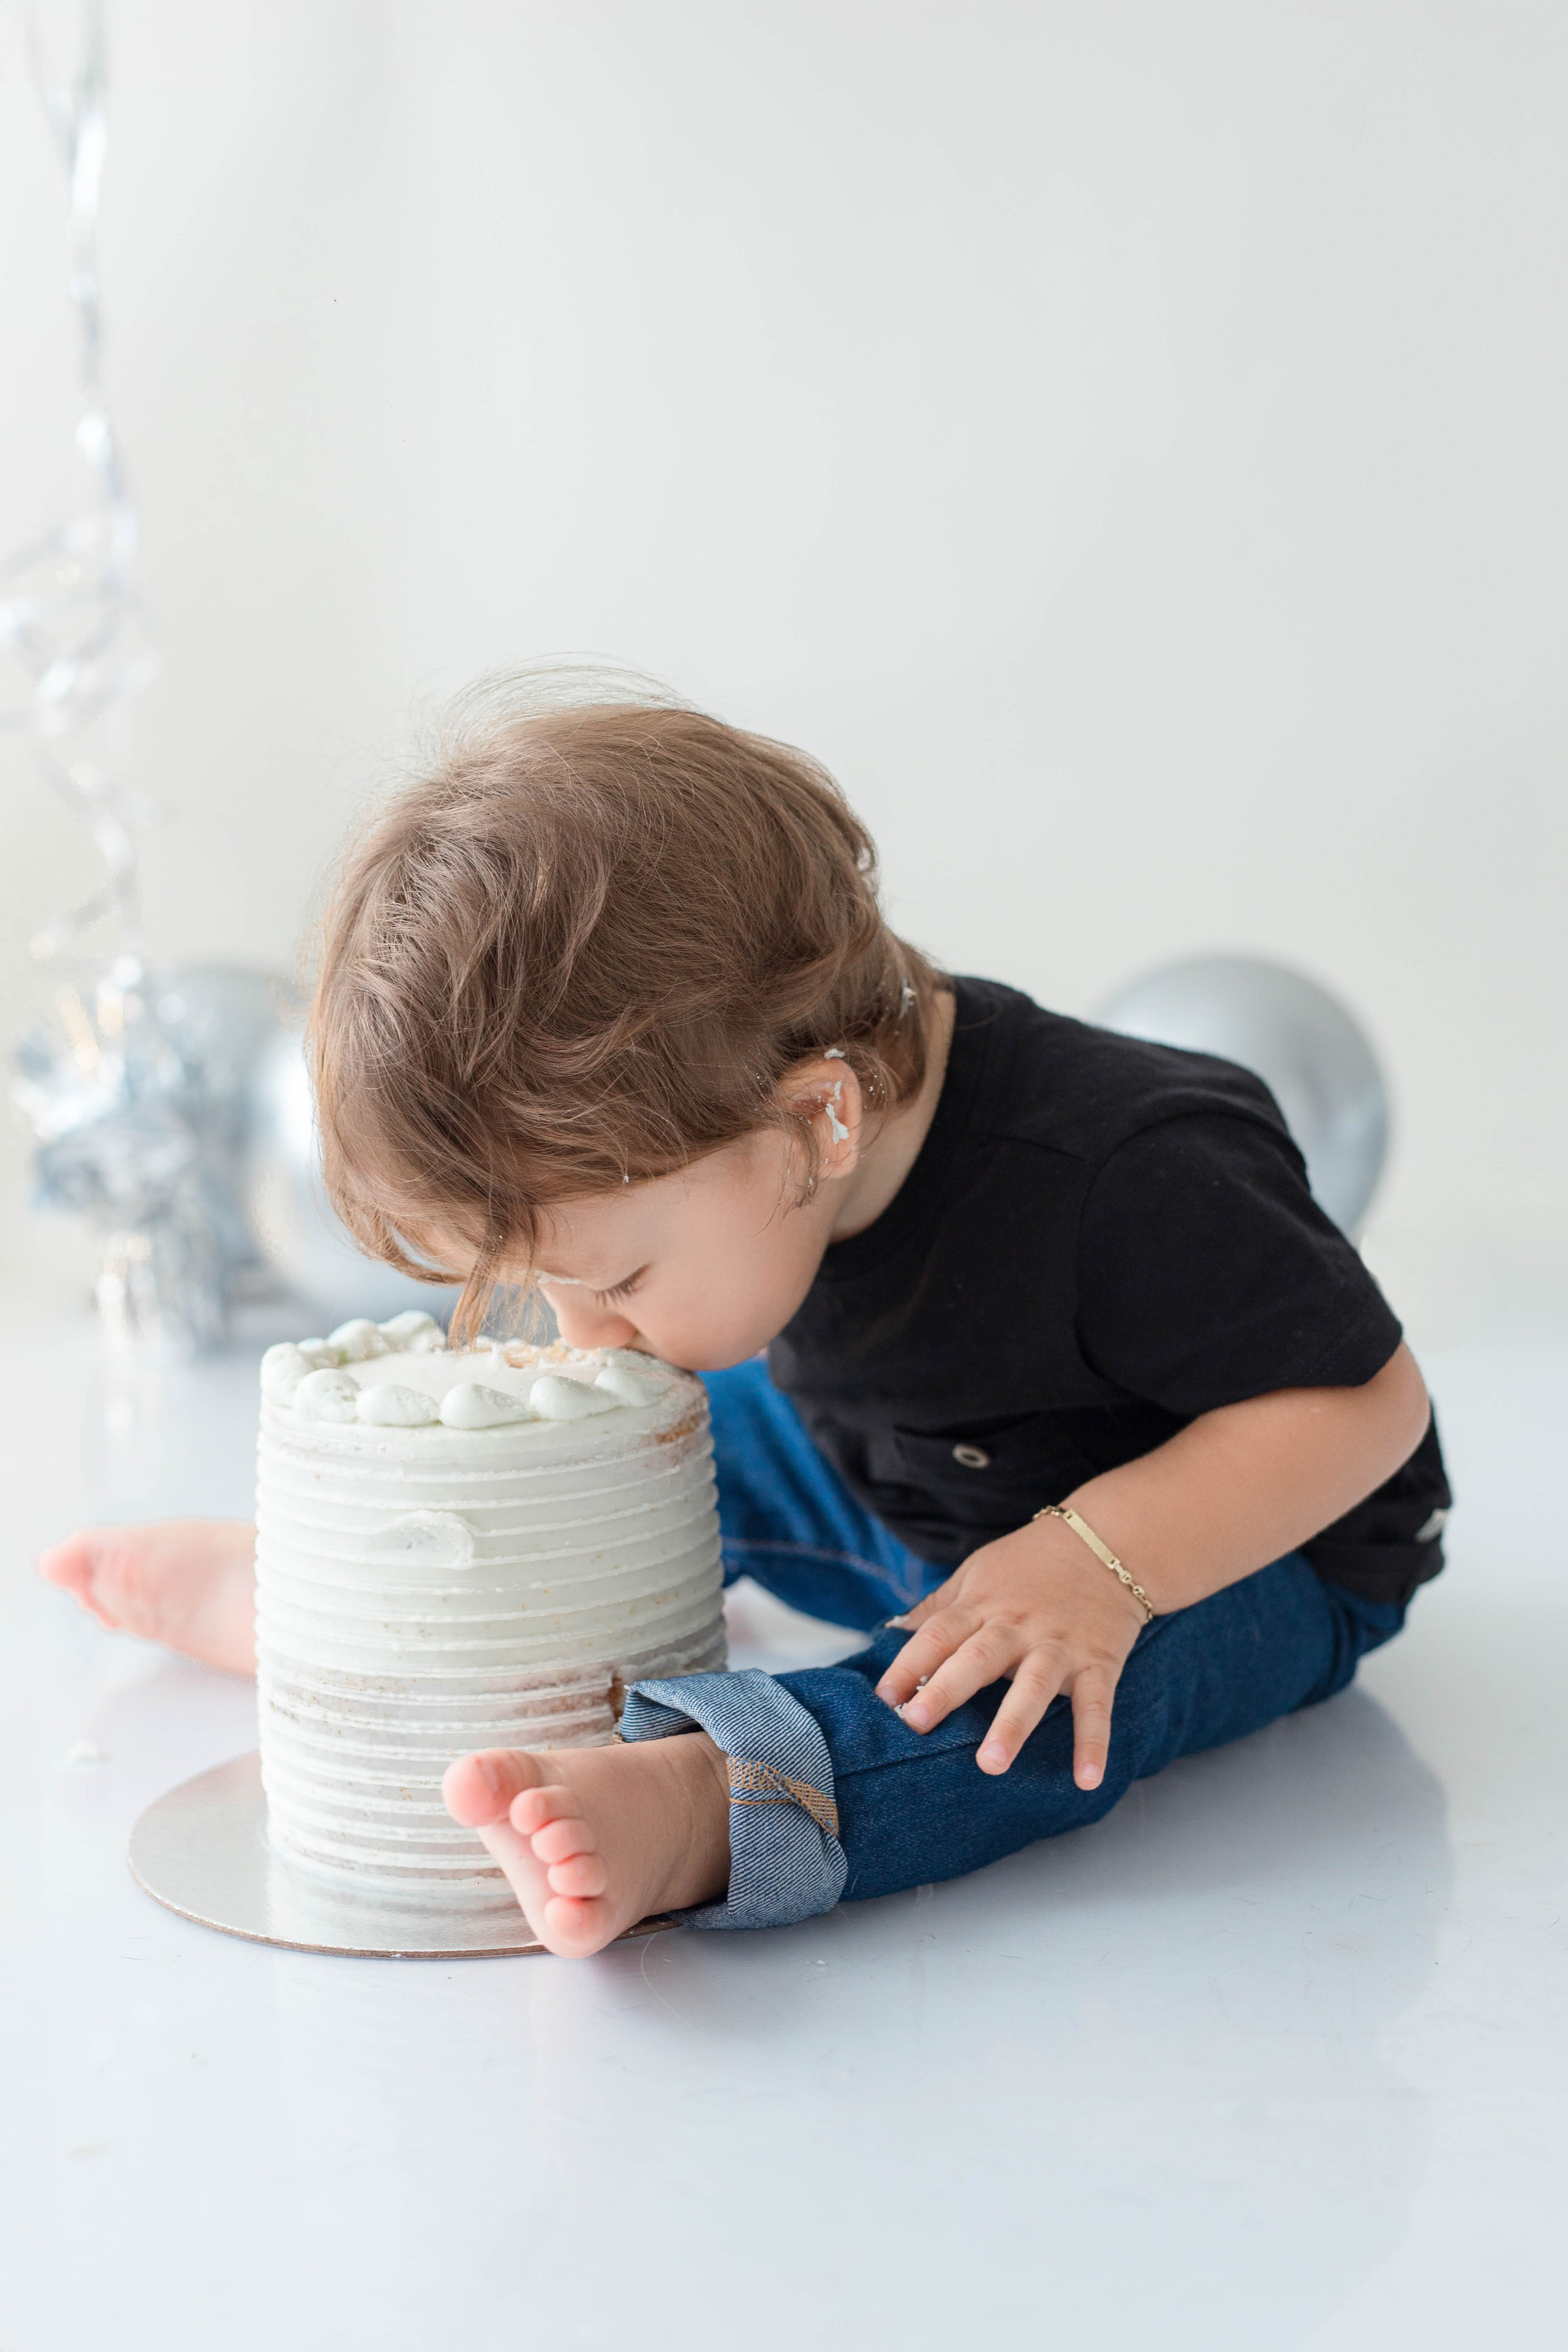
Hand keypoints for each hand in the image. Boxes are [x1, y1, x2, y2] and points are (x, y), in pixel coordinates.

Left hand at [874, 1514, 1147, 1784]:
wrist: (1107, 1543)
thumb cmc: (1032, 1562)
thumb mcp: (978, 1572)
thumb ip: (940, 1606)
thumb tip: (895, 1630)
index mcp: (982, 1605)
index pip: (938, 1634)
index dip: (908, 1663)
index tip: (883, 1697)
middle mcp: (1017, 1626)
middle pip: (977, 1658)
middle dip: (945, 1691)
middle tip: (915, 1725)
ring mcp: (1059, 1645)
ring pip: (1033, 1684)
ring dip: (1013, 1725)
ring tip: (991, 1764)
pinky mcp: (1098, 1662)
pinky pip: (1095, 1704)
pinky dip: (1094, 1741)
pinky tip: (1088, 1778)